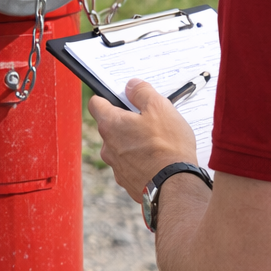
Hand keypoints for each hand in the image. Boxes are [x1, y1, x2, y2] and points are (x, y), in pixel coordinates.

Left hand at [89, 79, 199, 202]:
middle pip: (111, 126)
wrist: (175, 184)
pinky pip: (130, 165)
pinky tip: (158, 160)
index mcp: (111, 124)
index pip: (96, 103)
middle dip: (127, 122)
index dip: (109, 97)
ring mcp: (116, 167)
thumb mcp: (160, 108)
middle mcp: (107, 146)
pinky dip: (140, 161)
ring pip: (121, 147)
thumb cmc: (168, 145)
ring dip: (134, 143)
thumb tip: (131, 85)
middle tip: (150, 120)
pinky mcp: (127, 181)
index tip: (124, 98)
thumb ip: (142, 92)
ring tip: (158, 143)